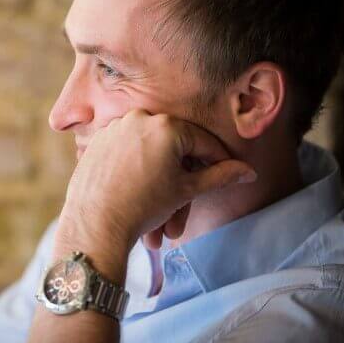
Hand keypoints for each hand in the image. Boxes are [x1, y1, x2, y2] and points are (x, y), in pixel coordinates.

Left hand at [56, 109, 256, 264]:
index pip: (203, 142)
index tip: (230, 175)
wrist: (94, 224)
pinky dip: (137, 175)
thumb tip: (249, 172)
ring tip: (160, 223)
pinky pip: (127, 154)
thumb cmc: (143, 206)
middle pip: (174, 150)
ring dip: (159, 187)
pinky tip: (139, 199)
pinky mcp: (98, 141)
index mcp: (166, 125)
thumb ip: (220, 176)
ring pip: (149, 155)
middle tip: (188, 209)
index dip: (220, 161)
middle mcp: (140, 118)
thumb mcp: (187, 190)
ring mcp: (115, 128)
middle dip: (182, 185)